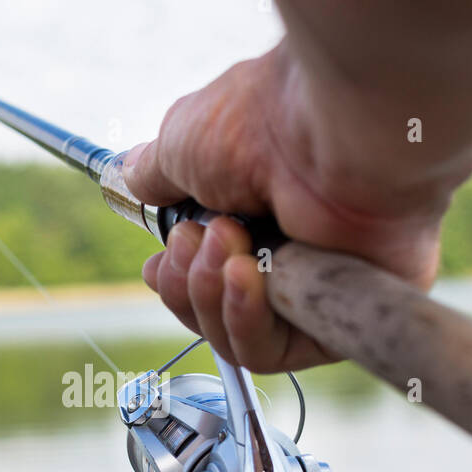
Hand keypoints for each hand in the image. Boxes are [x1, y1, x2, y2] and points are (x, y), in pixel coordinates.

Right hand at [124, 41, 467, 372]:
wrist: (335, 131)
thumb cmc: (267, 121)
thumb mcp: (183, 140)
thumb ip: (157, 171)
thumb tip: (136, 179)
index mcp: (257, 212)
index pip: (205, 276)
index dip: (174, 282)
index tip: (156, 266)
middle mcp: (287, 252)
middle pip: (211, 312)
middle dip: (186, 281)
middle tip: (196, 239)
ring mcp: (311, 289)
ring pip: (233, 338)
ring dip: (210, 295)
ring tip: (228, 244)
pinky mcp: (336, 317)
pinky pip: (271, 350)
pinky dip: (244, 319)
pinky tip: (246, 276)